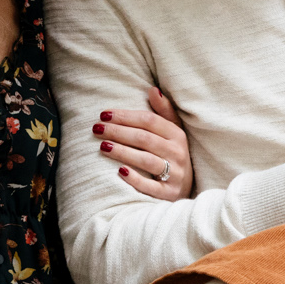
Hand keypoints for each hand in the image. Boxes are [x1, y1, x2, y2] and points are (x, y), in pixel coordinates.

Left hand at [97, 87, 191, 202]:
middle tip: (97, 128)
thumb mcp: (173, 132)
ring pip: (146, 160)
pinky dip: (135, 179)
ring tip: (103, 146)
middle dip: (119, 132)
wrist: (187, 190)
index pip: (149, 121)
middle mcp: (178, 153)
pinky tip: (120, 171)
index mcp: (177, 135)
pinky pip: (151, 187)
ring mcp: (175, 175)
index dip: (126, 116)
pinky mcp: (170, 194)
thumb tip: (152, 89)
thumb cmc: (173, 155)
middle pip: (145, 139)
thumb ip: (163, 111)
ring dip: (123, 152)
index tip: (104, 114)